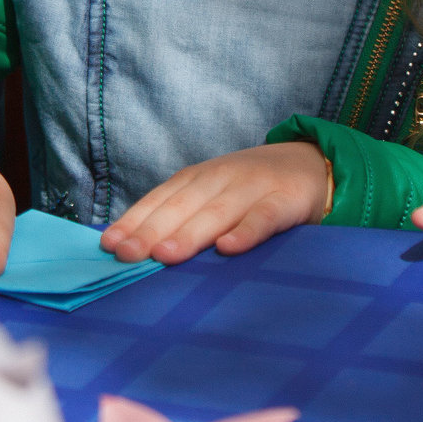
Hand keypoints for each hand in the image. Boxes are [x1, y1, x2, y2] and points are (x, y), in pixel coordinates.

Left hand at [100, 143, 331, 264]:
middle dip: (151, 230)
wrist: (313, 166)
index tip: (109, 245)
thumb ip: (183, 217)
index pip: (159, 200)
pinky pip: (264, 217)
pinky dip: (246, 232)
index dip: (134, 221)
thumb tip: (136, 249)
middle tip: (127, 255)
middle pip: (181, 206)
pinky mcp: (285, 200)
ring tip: (165, 255)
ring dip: (190, 233)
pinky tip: (228, 249)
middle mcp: (220, 178)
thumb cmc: (251, 191)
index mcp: (198, 179)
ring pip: (217, 212)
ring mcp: (253, 187)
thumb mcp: (214, 196)